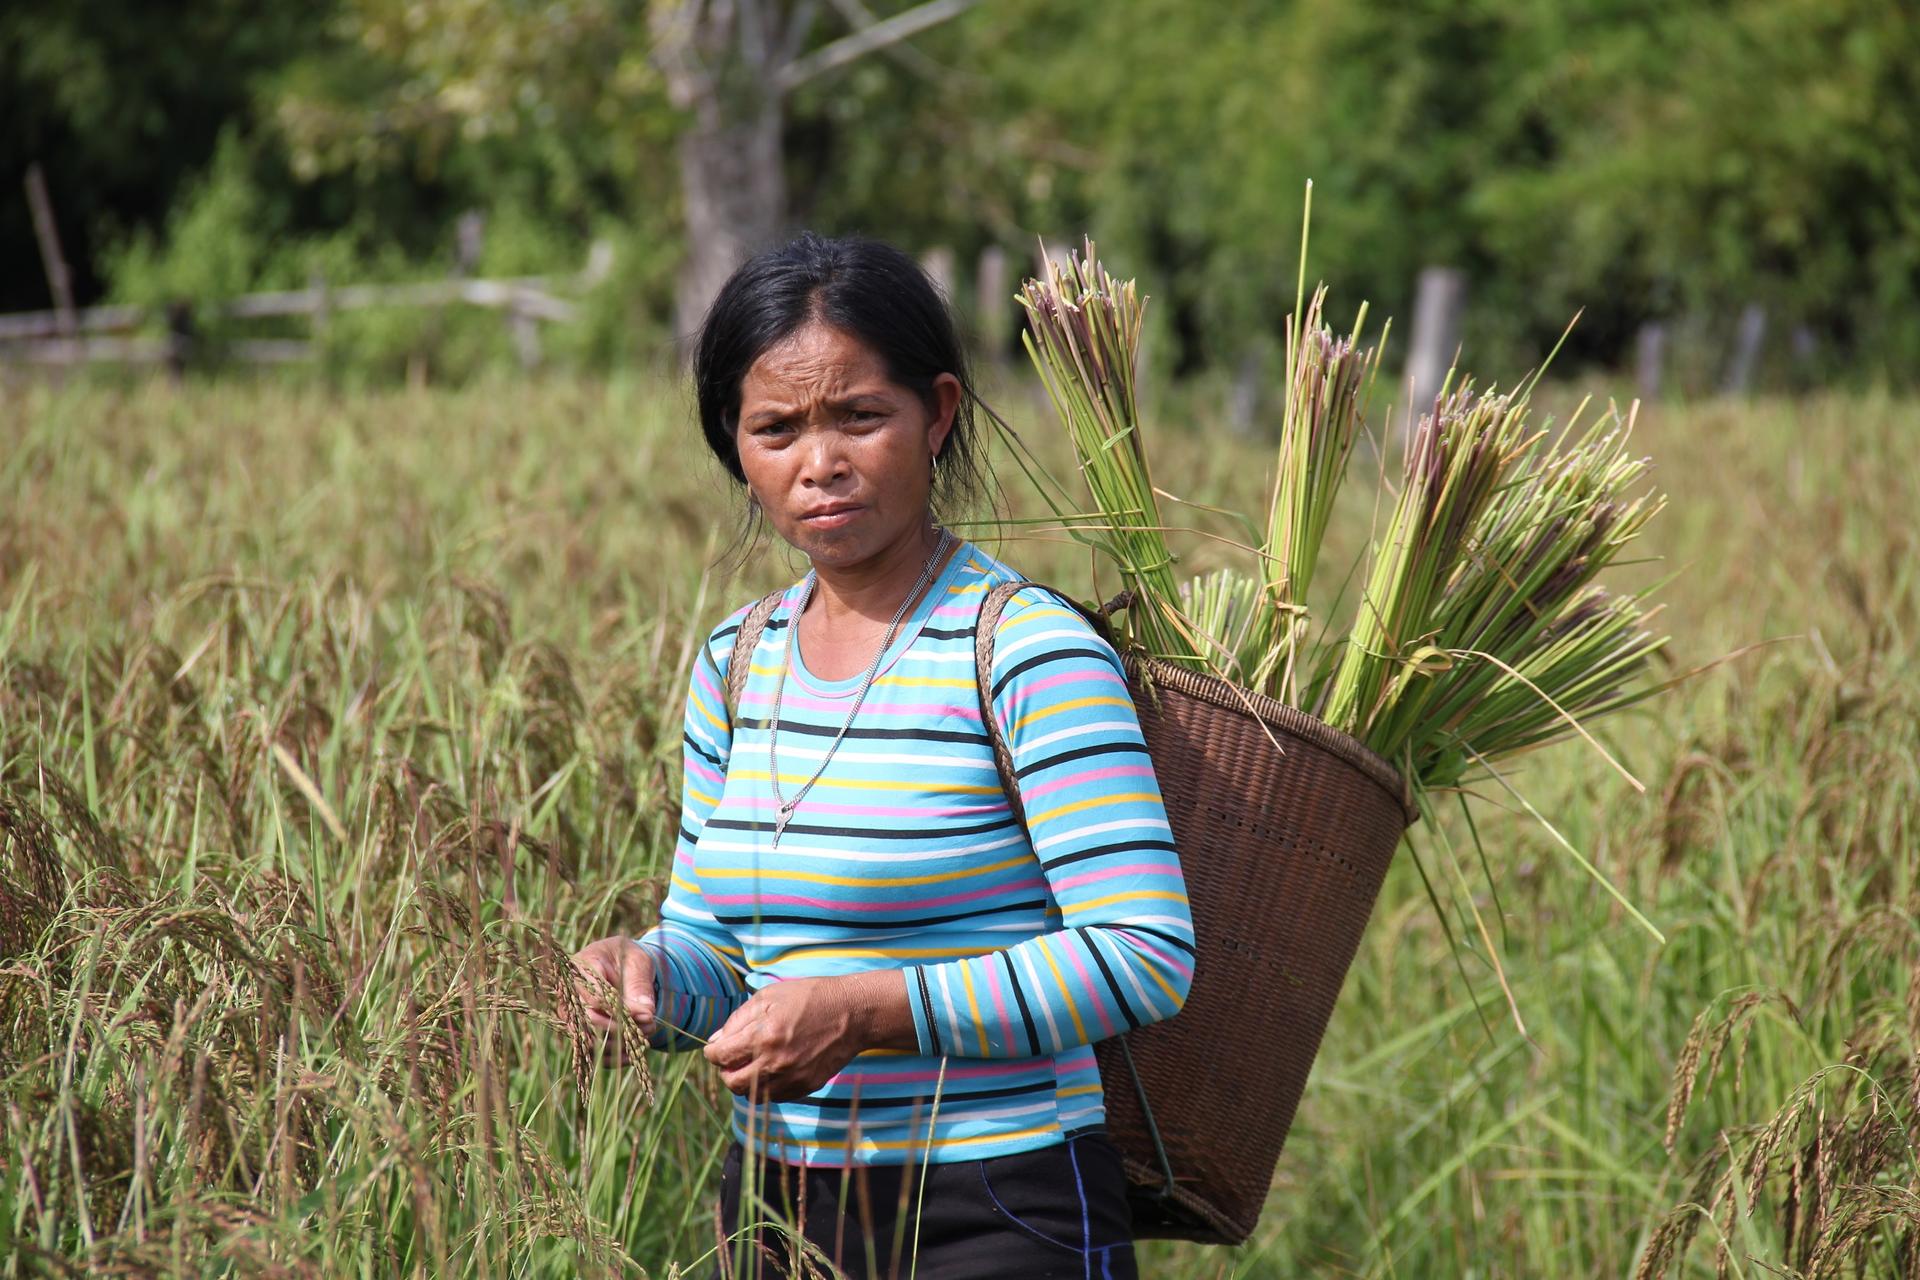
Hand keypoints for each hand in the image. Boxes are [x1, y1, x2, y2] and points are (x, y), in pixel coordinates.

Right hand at [569, 935, 656, 1060]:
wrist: (616, 964)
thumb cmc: (625, 958)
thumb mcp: (637, 962)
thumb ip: (640, 984)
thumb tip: (647, 1013)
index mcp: (580, 969)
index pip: (595, 998)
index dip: (622, 1011)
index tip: (648, 1015)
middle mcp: (569, 995)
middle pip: (590, 1021)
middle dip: (622, 1028)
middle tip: (650, 1026)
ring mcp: (571, 1015)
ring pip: (589, 1040)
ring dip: (619, 1045)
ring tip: (644, 1039)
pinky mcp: (578, 1031)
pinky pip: (591, 1051)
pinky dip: (612, 1058)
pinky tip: (632, 1055)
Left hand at [703, 973, 894, 1102]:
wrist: (852, 1014)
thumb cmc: (809, 998)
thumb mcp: (769, 996)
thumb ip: (738, 1020)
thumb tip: (715, 1041)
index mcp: (763, 1037)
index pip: (720, 1057)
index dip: (712, 1052)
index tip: (716, 1047)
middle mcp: (775, 1063)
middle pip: (731, 1082)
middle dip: (725, 1070)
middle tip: (732, 1058)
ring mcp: (791, 1079)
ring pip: (751, 1095)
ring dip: (744, 1081)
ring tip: (752, 1064)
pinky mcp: (804, 1087)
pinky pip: (772, 1097)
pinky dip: (765, 1087)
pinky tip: (771, 1070)